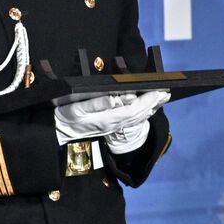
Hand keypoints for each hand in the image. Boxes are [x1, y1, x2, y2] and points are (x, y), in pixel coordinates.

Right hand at [54, 90, 169, 144]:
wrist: (56, 132)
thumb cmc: (64, 117)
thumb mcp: (76, 109)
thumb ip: (96, 104)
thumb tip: (115, 98)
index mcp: (107, 119)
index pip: (133, 110)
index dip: (147, 101)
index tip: (158, 91)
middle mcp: (113, 124)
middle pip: (138, 114)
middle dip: (153, 103)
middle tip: (167, 93)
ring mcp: (112, 126)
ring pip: (136, 118)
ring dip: (150, 108)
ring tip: (162, 98)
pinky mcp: (109, 125)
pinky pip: (131, 119)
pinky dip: (142, 112)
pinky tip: (147, 107)